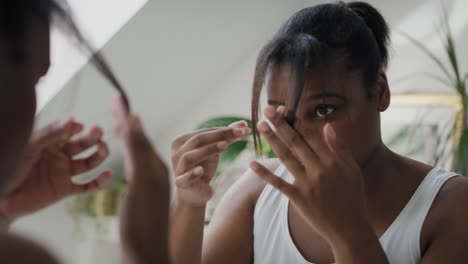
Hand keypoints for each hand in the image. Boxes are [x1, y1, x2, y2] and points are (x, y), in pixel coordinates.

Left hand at [0, 119, 111, 220]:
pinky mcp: (64, 190)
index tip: (80, 126)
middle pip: (82, 145)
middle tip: (99, 131)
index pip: (68, 132)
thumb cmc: (9, 168)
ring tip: (104, 148)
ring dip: (98, 155)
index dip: (75, 128)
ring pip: (88, 163)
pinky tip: (108, 174)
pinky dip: (99, 182)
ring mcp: (63, 173)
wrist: (0, 198)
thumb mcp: (29, 146)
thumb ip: (51, 134)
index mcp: (49, 143)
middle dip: (92, 137)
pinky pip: (86, 186)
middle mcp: (59, 156)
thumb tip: (73, 119)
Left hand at [113, 95, 169, 263]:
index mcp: (151, 173)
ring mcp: (152, 175)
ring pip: (138, 141)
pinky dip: (132, 134)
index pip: (137, 144)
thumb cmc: (144, 229)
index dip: (128, 126)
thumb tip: (137, 168)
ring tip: (119, 101)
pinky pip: (137, 153)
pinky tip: (128, 120)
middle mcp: (155, 170)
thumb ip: (140, 181)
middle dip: (126, 117)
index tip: (120, 109)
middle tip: (118, 97)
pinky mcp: (146, 181)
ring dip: (127, 120)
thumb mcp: (140, 200)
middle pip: (138, 138)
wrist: (151, 249)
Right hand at [171, 122, 249, 206]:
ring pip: (190, 157)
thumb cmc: (203, 167)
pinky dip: (192, 174)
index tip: (243, 127)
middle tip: (239, 133)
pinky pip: (184, 178)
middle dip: (220, 135)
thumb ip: (225, 137)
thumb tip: (242, 123)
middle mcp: (177, 152)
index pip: (204, 132)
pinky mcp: (181, 184)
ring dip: (207, 150)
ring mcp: (178, 168)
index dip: (223, 129)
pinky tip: (201, 170)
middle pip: (197, 140)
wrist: (195, 193)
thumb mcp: (215, 151)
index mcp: (182, 141)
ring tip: (225, 145)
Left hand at [250, 105, 368, 244]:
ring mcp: (307, 184)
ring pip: (286, 157)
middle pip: (296, 142)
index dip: (297, 120)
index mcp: (333, 161)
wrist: (350, 229)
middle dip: (280, 124)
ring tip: (260, 126)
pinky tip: (252, 163)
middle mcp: (319, 170)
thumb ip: (339, 147)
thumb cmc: (353, 196)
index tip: (285, 109)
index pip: (311, 135)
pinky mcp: (297, 198)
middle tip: (266, 110)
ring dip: (272, 140)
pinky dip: (264, 173)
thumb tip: (327, 126)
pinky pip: (278, 183)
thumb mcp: (352, 169)